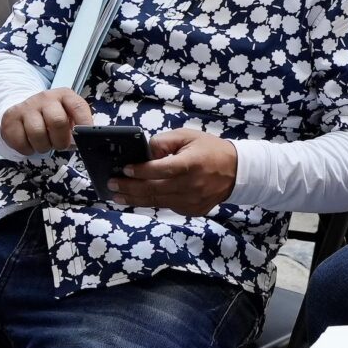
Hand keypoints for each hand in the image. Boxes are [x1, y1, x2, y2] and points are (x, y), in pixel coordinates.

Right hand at [0, 87, 94, 155]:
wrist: (23, 110)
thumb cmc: (51, 117)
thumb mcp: (68, 116)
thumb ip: (78, 126)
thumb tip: (85, 140)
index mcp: (64, 95)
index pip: (78, 106)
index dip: (84, 123)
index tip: (84, 137)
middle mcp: (45, 98)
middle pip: (57, 121)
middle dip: (61, 140)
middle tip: (59, 144)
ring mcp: (26, 107)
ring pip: (37, 133)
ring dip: (43, 146)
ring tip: (44, 143)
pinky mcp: (10, 119)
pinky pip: (20, 142)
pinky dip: (28, 149)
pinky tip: (30, 143)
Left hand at [113, 129, 238, 214]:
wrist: (236, 172)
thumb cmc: (209, 149)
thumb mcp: (188, 136)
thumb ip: (164, 142)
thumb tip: (143, 153)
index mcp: (190, 164)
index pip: (161, 169)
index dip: (141, 170)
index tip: (124, 169)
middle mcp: (191, 185)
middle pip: (154, 189)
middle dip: (129, 187)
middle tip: (112, 184)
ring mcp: (192, 201)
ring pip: (157, 202)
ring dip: (135, 198)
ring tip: (117, 194)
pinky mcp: (192, 211)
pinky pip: (167, 206)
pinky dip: (152, 202)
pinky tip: (138, 197)